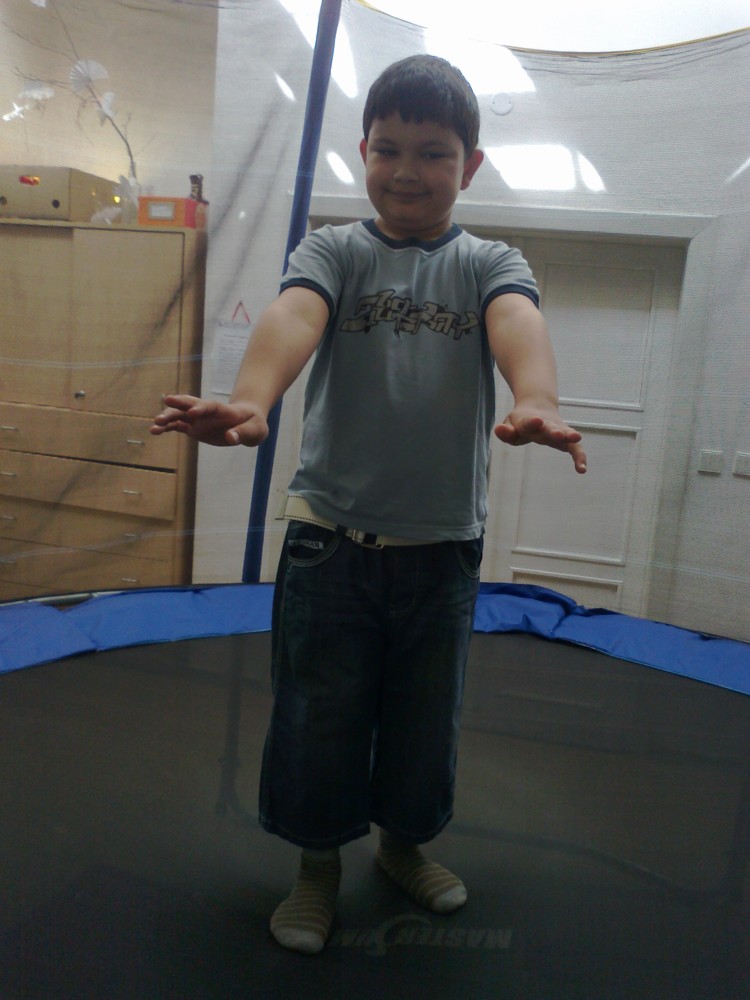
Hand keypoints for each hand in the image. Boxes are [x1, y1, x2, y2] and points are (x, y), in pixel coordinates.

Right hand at [150, 394, 268, 446]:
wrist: (248, 423)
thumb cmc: (254, 424)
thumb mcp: (256, 430)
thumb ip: (243, 433)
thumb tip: (230, 438)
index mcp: (222, 410)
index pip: (210, 406)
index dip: (201, 408)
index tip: (193, 413)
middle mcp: (207, 412)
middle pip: (191, 405)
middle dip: (180, 404)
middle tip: (166, 402)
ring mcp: (198, 419)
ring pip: (180, 415)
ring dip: (168, 418)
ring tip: (155, 426)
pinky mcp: (193, 427)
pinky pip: (177, 426)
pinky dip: (167, 428)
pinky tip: (155, 431)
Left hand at [495, 408, 586, 473]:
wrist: (539, 407)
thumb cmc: (521, 422)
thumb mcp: (510, 424)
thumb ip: (505, 431)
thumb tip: (498, 430)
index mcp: (529, 422)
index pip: (529, 422)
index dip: (532, 422)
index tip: (537, 420)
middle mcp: (546, 425)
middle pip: (551, 428)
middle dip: (554, 431)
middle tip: (559, 435)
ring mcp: (557, 430)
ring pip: (565, 433)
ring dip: (569, 437)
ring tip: (577, 439)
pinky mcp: (566, 439)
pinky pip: (575, 448)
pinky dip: (580, 457)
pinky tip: (582, 469)